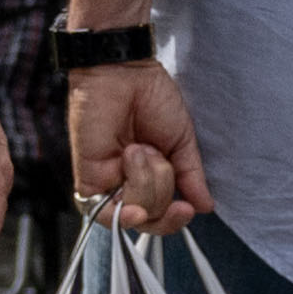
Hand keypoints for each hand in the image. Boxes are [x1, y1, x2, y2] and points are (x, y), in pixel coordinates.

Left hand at [70, 52, 208, 235]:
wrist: (126, 74)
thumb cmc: (153, 98)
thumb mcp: (181, 141)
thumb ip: (191, 176)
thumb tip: (205, 206)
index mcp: (151, 175)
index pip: (161, 214)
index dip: (173, 219)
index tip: (187, 208)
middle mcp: (127, 183)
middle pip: (149, 218)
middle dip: (161, 192)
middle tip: (158, 158)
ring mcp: (107, 181)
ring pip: (132, 214)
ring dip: (146, 183)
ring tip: (139, 149)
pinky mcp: (87, 177)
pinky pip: (102, 211)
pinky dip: (122, 213)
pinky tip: (134, 209)